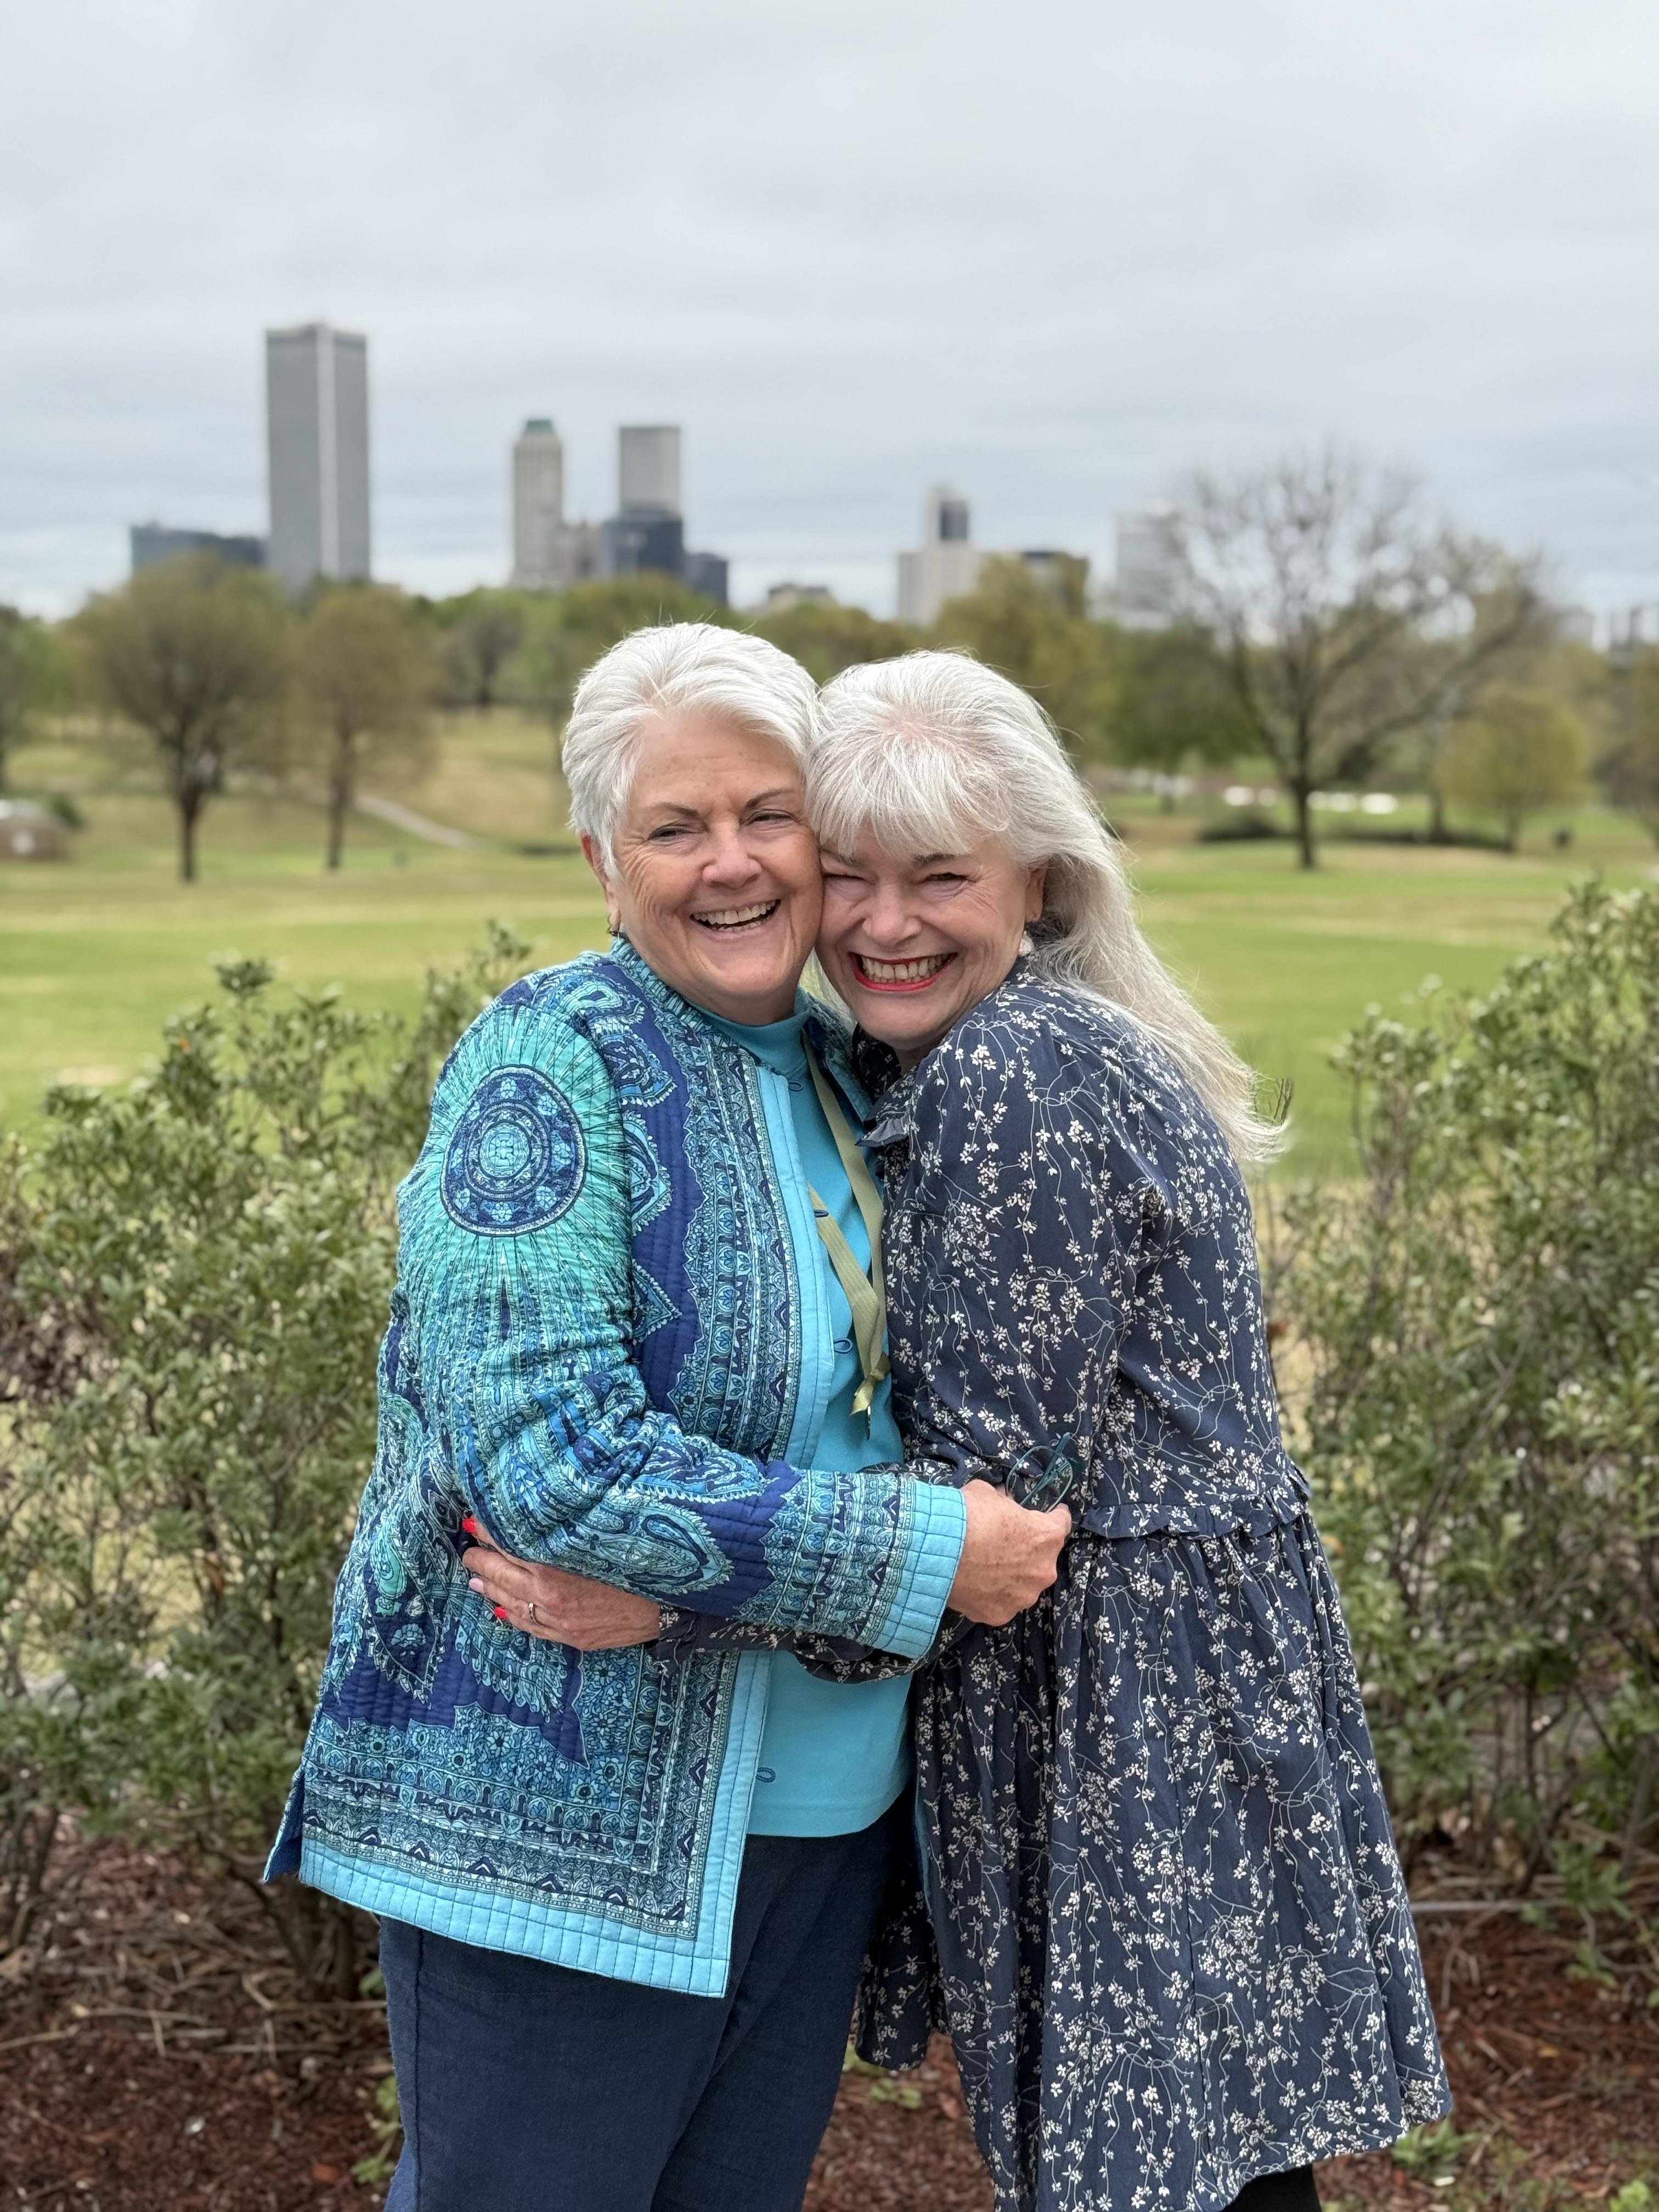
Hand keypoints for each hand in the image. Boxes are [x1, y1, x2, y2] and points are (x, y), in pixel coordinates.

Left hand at [463, 1529, 661, 1649]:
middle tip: (467, 1547)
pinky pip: (531, 1627)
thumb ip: (564, 1525)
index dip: (490, 1532)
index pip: (510, 1544)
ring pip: (512, 1603)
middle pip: (504, 1574)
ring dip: (491, 1587)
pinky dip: (511, 1615)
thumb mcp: (599, 1533)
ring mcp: (561, 1621)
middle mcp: (552, 1596)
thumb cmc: (642, 1558)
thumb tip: (536, 1512)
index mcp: (557, 1565)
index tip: (476, 1522)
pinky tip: (499, 1607)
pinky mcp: (572, 1637)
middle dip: (482, 1559)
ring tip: (474, 1575)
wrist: (674, 1603)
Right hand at [946, 1481, 1068, 1626]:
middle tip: (1005, 1543)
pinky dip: (991, 1594)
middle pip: (1042, 1558)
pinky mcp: (1001, 1614)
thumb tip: (1001, 1501)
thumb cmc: (967, 1516)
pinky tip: (975, 1584)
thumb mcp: (987, 1494)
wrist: (937, 1551)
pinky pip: (1000, 1601)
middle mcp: (1043, 1571)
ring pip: (1022, 1584)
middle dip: (1028, 1550)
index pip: (1061, 1522)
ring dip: (1011, 1576)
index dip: (1054, 1516)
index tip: (1052, 1514)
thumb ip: (1002, 1501)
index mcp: (1046, 1536)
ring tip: (986, 1568)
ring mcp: (1023, 1597)